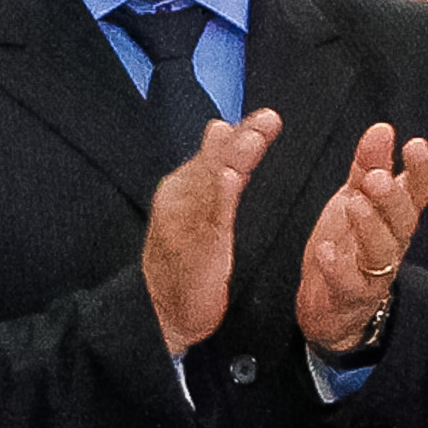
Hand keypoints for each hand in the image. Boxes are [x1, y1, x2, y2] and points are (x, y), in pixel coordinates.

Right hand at [143, 108, 281, 353]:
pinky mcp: (190, 247)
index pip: (217, 152)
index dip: (243, 134)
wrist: (158, 308)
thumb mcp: (199, 208)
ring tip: (253, 140)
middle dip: (240, 141)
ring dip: (231, 160)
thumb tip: (221, 125)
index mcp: (185, 185)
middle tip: (267, 120)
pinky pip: (205, 219)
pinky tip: (228, 180)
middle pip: (213, 161)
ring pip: (209, 184)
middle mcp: (181, 196)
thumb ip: (211, 168)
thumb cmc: (184, 258)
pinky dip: (216, 198)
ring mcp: (184, 220)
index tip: (269, 118)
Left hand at [299, 123, 427, 354]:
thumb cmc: (349, 244)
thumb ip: (369, 165)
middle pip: (403, 220)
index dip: (421, 170)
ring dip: (369, 226)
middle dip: (393, 197)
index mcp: (395, 216)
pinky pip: (349, 283)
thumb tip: (382, 129)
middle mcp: (392, 243)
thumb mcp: (356, 198)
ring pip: (381, 251)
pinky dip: (338, 268)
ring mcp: (374, 272)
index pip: (418, 192)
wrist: (333, 305)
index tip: (415, 144)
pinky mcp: (352, 296)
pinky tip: (327, 251)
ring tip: (354, 204)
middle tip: (377, 177)